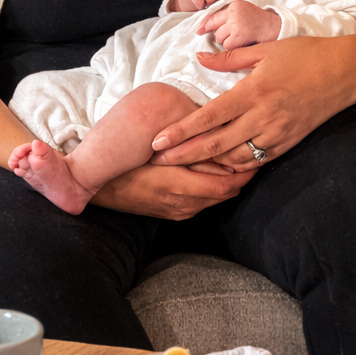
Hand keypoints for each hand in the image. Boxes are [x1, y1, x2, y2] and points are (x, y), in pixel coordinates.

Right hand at [88, 160, 253, 219]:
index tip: (256, 156)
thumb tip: (216, 140)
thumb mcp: (157, 151)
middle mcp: (183, 204)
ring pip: (215, 198)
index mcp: (181, 188)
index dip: (244, 172)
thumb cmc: (127, 162)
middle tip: (253, 155)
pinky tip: (216, 173)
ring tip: (239, 161)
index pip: (226, 185)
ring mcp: (178, 211)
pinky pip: (202, 202)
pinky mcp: (173, 213)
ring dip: (228, 182)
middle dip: (241, 176)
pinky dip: (214, 188)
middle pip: (225, 193)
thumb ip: (187, 149)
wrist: (100, 185)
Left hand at [148, 35, 355, 170]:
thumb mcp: (266, 50)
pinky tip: (220, 165)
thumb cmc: (306, 55)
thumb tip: (199, 57)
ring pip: (234, 158)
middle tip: (158, 161)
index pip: (208, 117)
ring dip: (208, 164)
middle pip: (215, 144)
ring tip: (184, 166)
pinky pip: (257, 160)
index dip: (180, 131)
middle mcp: (263, 117)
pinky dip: (235, 164)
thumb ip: (229, 58)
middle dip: (184, 155)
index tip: (157, 140)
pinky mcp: (289, 143)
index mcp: (253, 91)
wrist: (346, 72)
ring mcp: (277, 133)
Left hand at [197, 1, 280, 48]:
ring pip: (220, 39)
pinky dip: (235, 48)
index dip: (205, 25)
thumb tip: (207, 27)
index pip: (214, 16)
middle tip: (237, 36)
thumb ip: (229, 16)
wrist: (277, 27)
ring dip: (229, 43)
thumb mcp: (244, 12)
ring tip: (243, 38)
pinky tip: (245, 43)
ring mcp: (236, 23)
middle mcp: (234, 12)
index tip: (199, 30)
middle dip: (223, 36)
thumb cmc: (261, 23)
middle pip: (216, 29)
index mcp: (234, 5)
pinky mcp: (239, 35)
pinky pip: (227, 46)